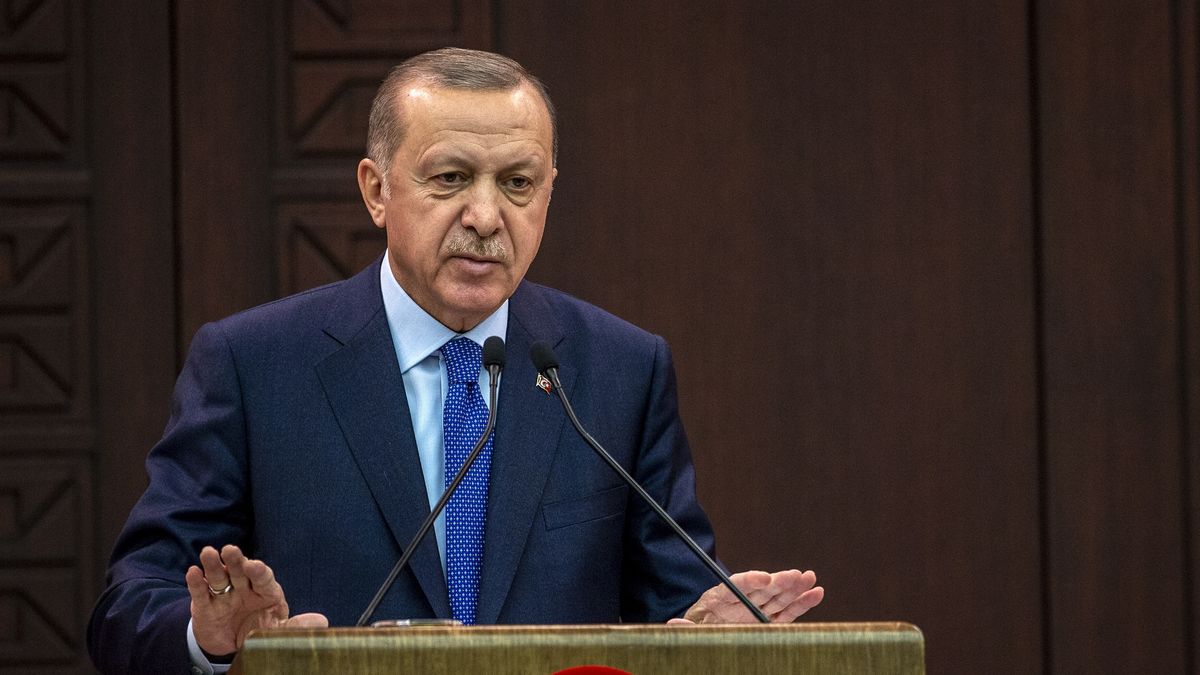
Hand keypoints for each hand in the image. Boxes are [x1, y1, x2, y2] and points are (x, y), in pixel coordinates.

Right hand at [185, 544, 327, 656]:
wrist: (231, 645)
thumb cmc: (259, 630)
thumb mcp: (277, 630)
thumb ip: (296, 626)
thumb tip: (321, 622)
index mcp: (265, 591)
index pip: (263, 577)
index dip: (258, 571)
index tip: (254, 566)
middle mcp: (244, 588)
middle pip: (240, 570)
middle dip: (236, 560)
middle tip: (231, 550)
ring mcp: (224, 595)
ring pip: (218, 577)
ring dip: (213, 565)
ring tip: (208, 553)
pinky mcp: (205, 605)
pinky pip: (201, 592)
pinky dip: (196, 582)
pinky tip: (193, 572)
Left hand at [668, 569, 823, 624]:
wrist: (700, 632)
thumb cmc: (695, 629)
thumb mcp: (687, 629)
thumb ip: (685, 627)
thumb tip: (673, 623)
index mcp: (717, 599)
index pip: (735, 586)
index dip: (750, 580)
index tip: (764, 578)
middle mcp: (739, 601)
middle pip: (761, 590)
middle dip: (779, 582)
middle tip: (795, 574)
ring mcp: (754, 610)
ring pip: (777, 597)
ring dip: (794, 588)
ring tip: (810, 577)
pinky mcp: (766, 620)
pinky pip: (785, 612)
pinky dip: (801, 603)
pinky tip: (816, 593)